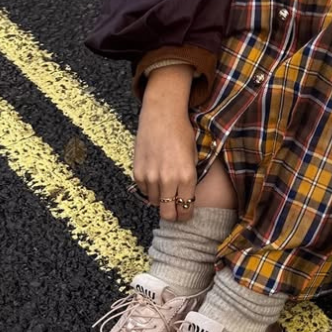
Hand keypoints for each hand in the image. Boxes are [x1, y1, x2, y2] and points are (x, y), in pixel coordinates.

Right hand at [133, 65, 197, 222]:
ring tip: (165, 187)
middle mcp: (168, 180)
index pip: (185, 209)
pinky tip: (155, 177)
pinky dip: (149, 189)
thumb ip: (189, 178)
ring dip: (160, 199)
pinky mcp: (138, 173)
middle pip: (168, 213)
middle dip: (173, 215)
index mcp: (187, 176)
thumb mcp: (193, 156)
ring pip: (154, 203)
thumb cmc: (181, 134)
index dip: (186, 215)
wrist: (162, 116)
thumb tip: (184, 197)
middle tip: (175, 210)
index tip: (185, 214)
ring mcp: (151, 177)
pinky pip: (143, 191)